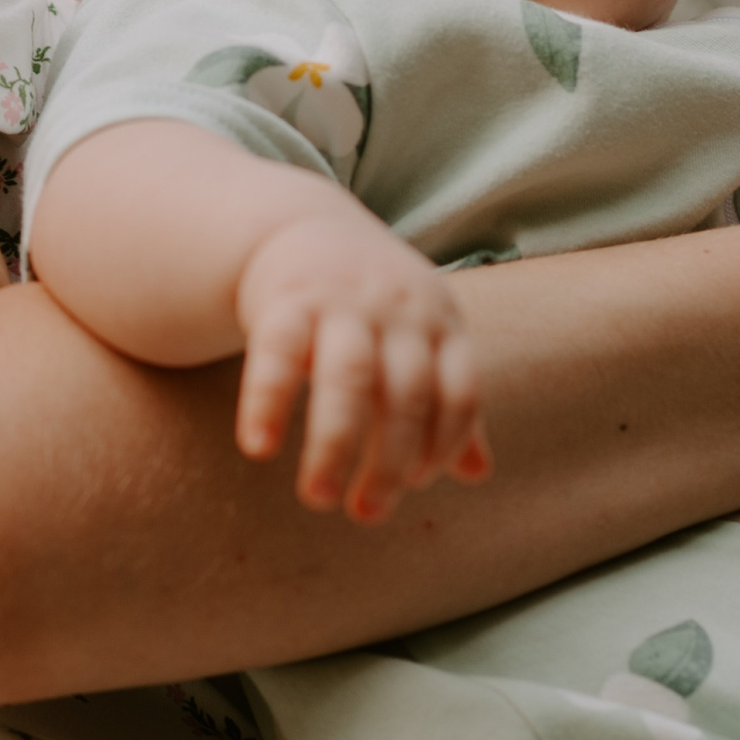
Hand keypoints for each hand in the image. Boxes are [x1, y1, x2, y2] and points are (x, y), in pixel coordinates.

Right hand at [234, 209, 490, 522]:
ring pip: (348, 380)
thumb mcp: (421, 337)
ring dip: (335, 445)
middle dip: (389, 461)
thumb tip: (479, 474)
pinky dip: (269, 403)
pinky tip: (260, 449)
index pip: (460, 392)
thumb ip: (446, 399)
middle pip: (406, 395)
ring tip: (319, 499)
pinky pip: (278, 356)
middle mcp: (397, 309)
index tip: (416, 483)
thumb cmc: (372, 303)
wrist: (299, 225)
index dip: (444, 444)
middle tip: (367, 514)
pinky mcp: (285, 300)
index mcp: (440, 321)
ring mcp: (342, 301)